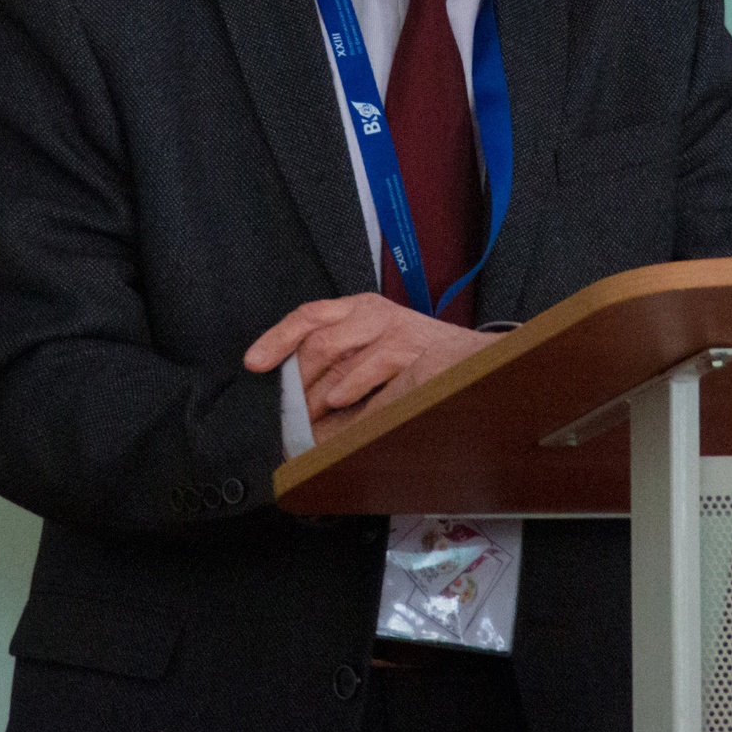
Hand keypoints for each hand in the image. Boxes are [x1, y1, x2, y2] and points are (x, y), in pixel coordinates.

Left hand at [245, 294, 492, 436]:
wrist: (477, 364)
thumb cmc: (421, 365)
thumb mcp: (374, 357)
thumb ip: (340, 367)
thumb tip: (298, 404)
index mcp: (359, 310)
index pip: (308, 316)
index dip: (277, 339)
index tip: (254, 363)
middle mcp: (372, 312)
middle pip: (316, 342)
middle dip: (298, 385)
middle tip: (292, 417)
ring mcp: (392, 327)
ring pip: (334, 354)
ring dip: (316, 395)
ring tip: (311, 421)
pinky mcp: (409, 346)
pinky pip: (368, 366)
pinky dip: (349, 387)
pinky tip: (340, 402)